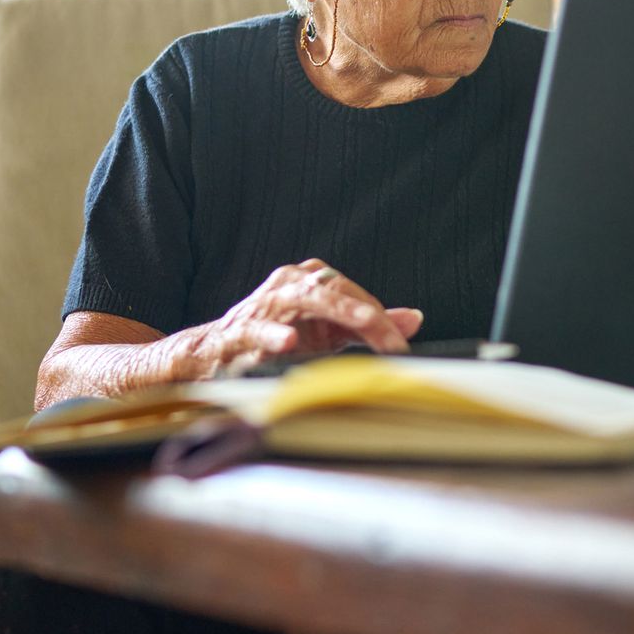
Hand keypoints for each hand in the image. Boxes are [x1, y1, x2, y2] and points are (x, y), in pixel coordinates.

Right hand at [174, 259, 422, 379]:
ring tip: (364, 321)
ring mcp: (265, 303)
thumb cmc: (280, 338)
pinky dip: (274, 335)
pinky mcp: (241, 329)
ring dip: (335, 310)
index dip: (382, 320)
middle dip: (368, 315)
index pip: (356, 294)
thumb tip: (413, 320)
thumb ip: (368, 326)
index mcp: (313, 280)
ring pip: (304, 299)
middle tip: (393, 341)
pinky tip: (289, 342)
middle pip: (337, 291)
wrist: (219, 352)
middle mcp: (291, 282)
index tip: (402, 346)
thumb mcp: (329, 332)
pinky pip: (259, 329)